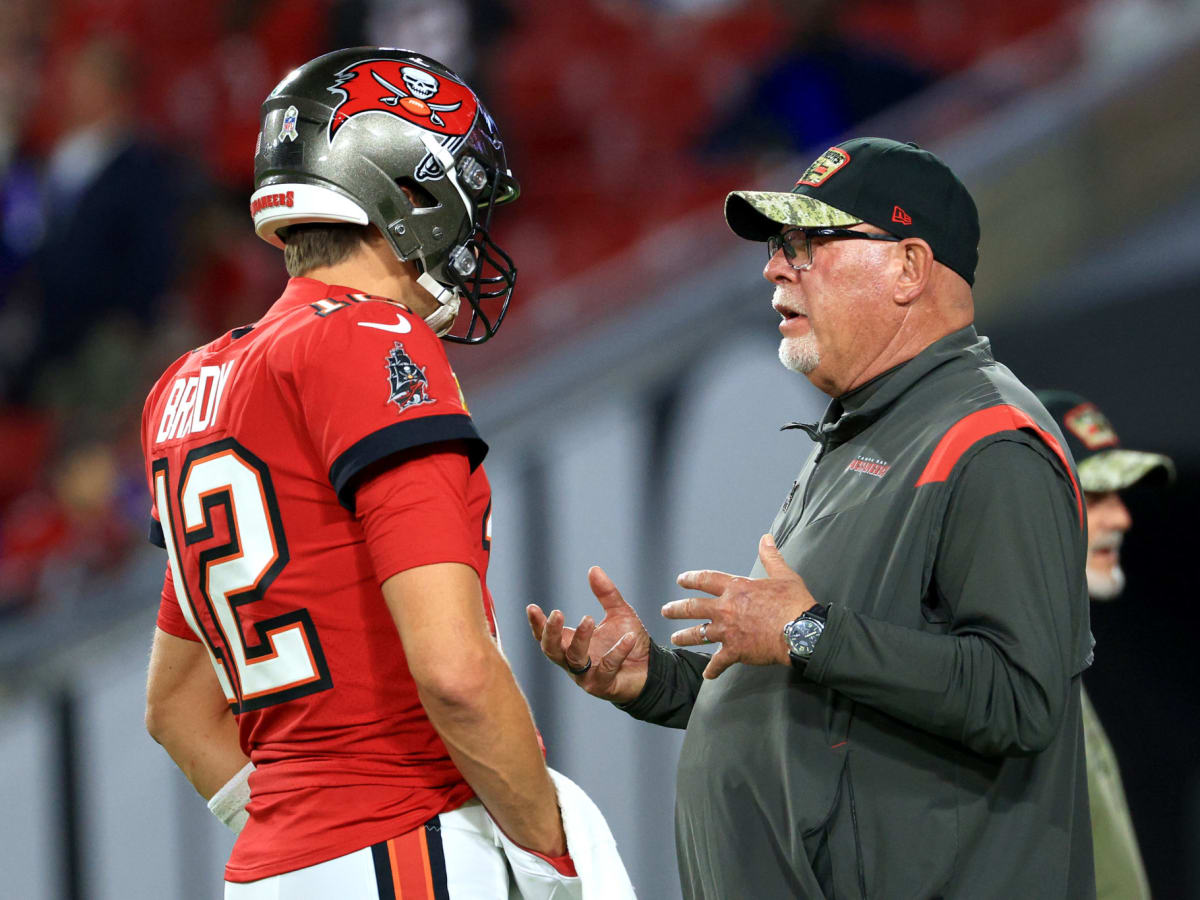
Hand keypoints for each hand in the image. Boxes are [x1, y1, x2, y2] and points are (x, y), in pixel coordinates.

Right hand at [527, 566, 651, 703]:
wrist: (652, 668)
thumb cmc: (629, 640)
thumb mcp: (618, 613)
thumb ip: (605, 594)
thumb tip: (593, 569)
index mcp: (571, 644)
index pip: (546, 635)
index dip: (537, 623)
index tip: (532, 607)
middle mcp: (574, 661)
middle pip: (551, 650)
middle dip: (551, 632)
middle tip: (557, 613)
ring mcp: (587, 676)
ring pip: (575, 659)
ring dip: (580, 638)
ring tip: (589, 618)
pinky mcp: (604, 685)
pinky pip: (607, 668)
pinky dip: (617, 651)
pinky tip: (629, 637)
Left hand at [664, 533, 814, 678]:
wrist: (800, 631)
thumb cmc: (793, 603)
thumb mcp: (783, 575)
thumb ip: (770, 557)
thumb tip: (766, 539)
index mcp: (736, 588)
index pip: (706, 580)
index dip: (692, 579)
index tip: (681, 580)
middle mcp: (726, 608)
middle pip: (693, 607)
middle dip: (677, 609)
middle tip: (666, 611)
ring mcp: (727, 631)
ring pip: (698, 634)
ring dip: (684, 636)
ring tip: (675, 638)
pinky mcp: (735, 651)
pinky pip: (718, 663)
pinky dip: (712, 670)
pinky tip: (708, 675)